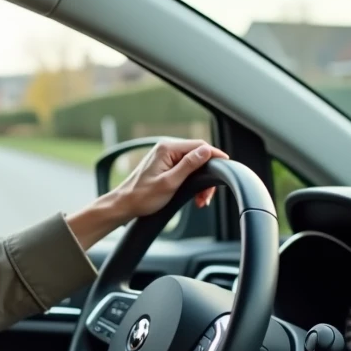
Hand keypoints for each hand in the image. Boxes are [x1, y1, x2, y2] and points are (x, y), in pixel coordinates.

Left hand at [110, 139, 229, 219]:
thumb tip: (206, 151)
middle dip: (206, 176)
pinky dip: (192, 181)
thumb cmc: (143, 196)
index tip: (227, 164)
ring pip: (193, 164)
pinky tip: (194, 196)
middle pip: (198, 155)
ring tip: (200, 200)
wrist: (124, 205)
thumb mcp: (170, 183)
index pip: (199, 146)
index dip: (214, 155)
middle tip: (207, 196)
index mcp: (167, 149)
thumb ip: (189, 165)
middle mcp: (166, 149)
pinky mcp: (164, 165)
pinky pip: (184, 169)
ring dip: (200, 181)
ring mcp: (165, 157)